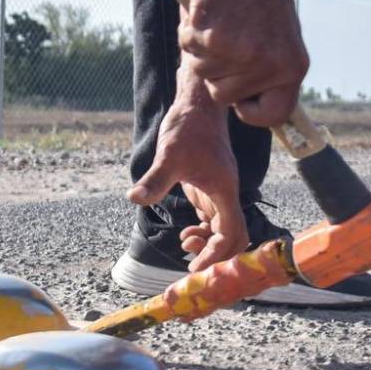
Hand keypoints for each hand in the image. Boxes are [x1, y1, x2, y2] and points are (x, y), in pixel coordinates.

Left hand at [127, 69, 248, 269]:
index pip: (230, 234)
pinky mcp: (210, 187)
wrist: (198, 103)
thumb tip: (135, 198)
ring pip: (224, 230)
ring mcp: (219, 191)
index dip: (215, 254)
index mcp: (224, 190)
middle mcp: (226, 193)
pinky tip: (186, 234)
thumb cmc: (187, 126)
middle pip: (235, 238)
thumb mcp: (169, 154)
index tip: (195, 267)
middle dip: (216, 255)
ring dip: (209, 244)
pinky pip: (214, 220)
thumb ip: (156, 179)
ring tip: (184, 244)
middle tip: (191, 264)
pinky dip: (204, 232)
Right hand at [179, 0, 305, 127]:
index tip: (242, 99)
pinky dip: (191, 32)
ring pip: (203, 72)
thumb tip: (249, 106)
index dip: (251, 110)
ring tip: (221, 19)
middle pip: (224, 96)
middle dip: (220, 72)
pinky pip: (189, 49)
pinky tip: (207, 11)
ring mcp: (239, 54)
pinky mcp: (211, 38)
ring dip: (203, 50)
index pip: (274, 115)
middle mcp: (268, 66)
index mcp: (293, 67)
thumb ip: (267, 70)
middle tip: (230, 37)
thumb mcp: (279, 36)